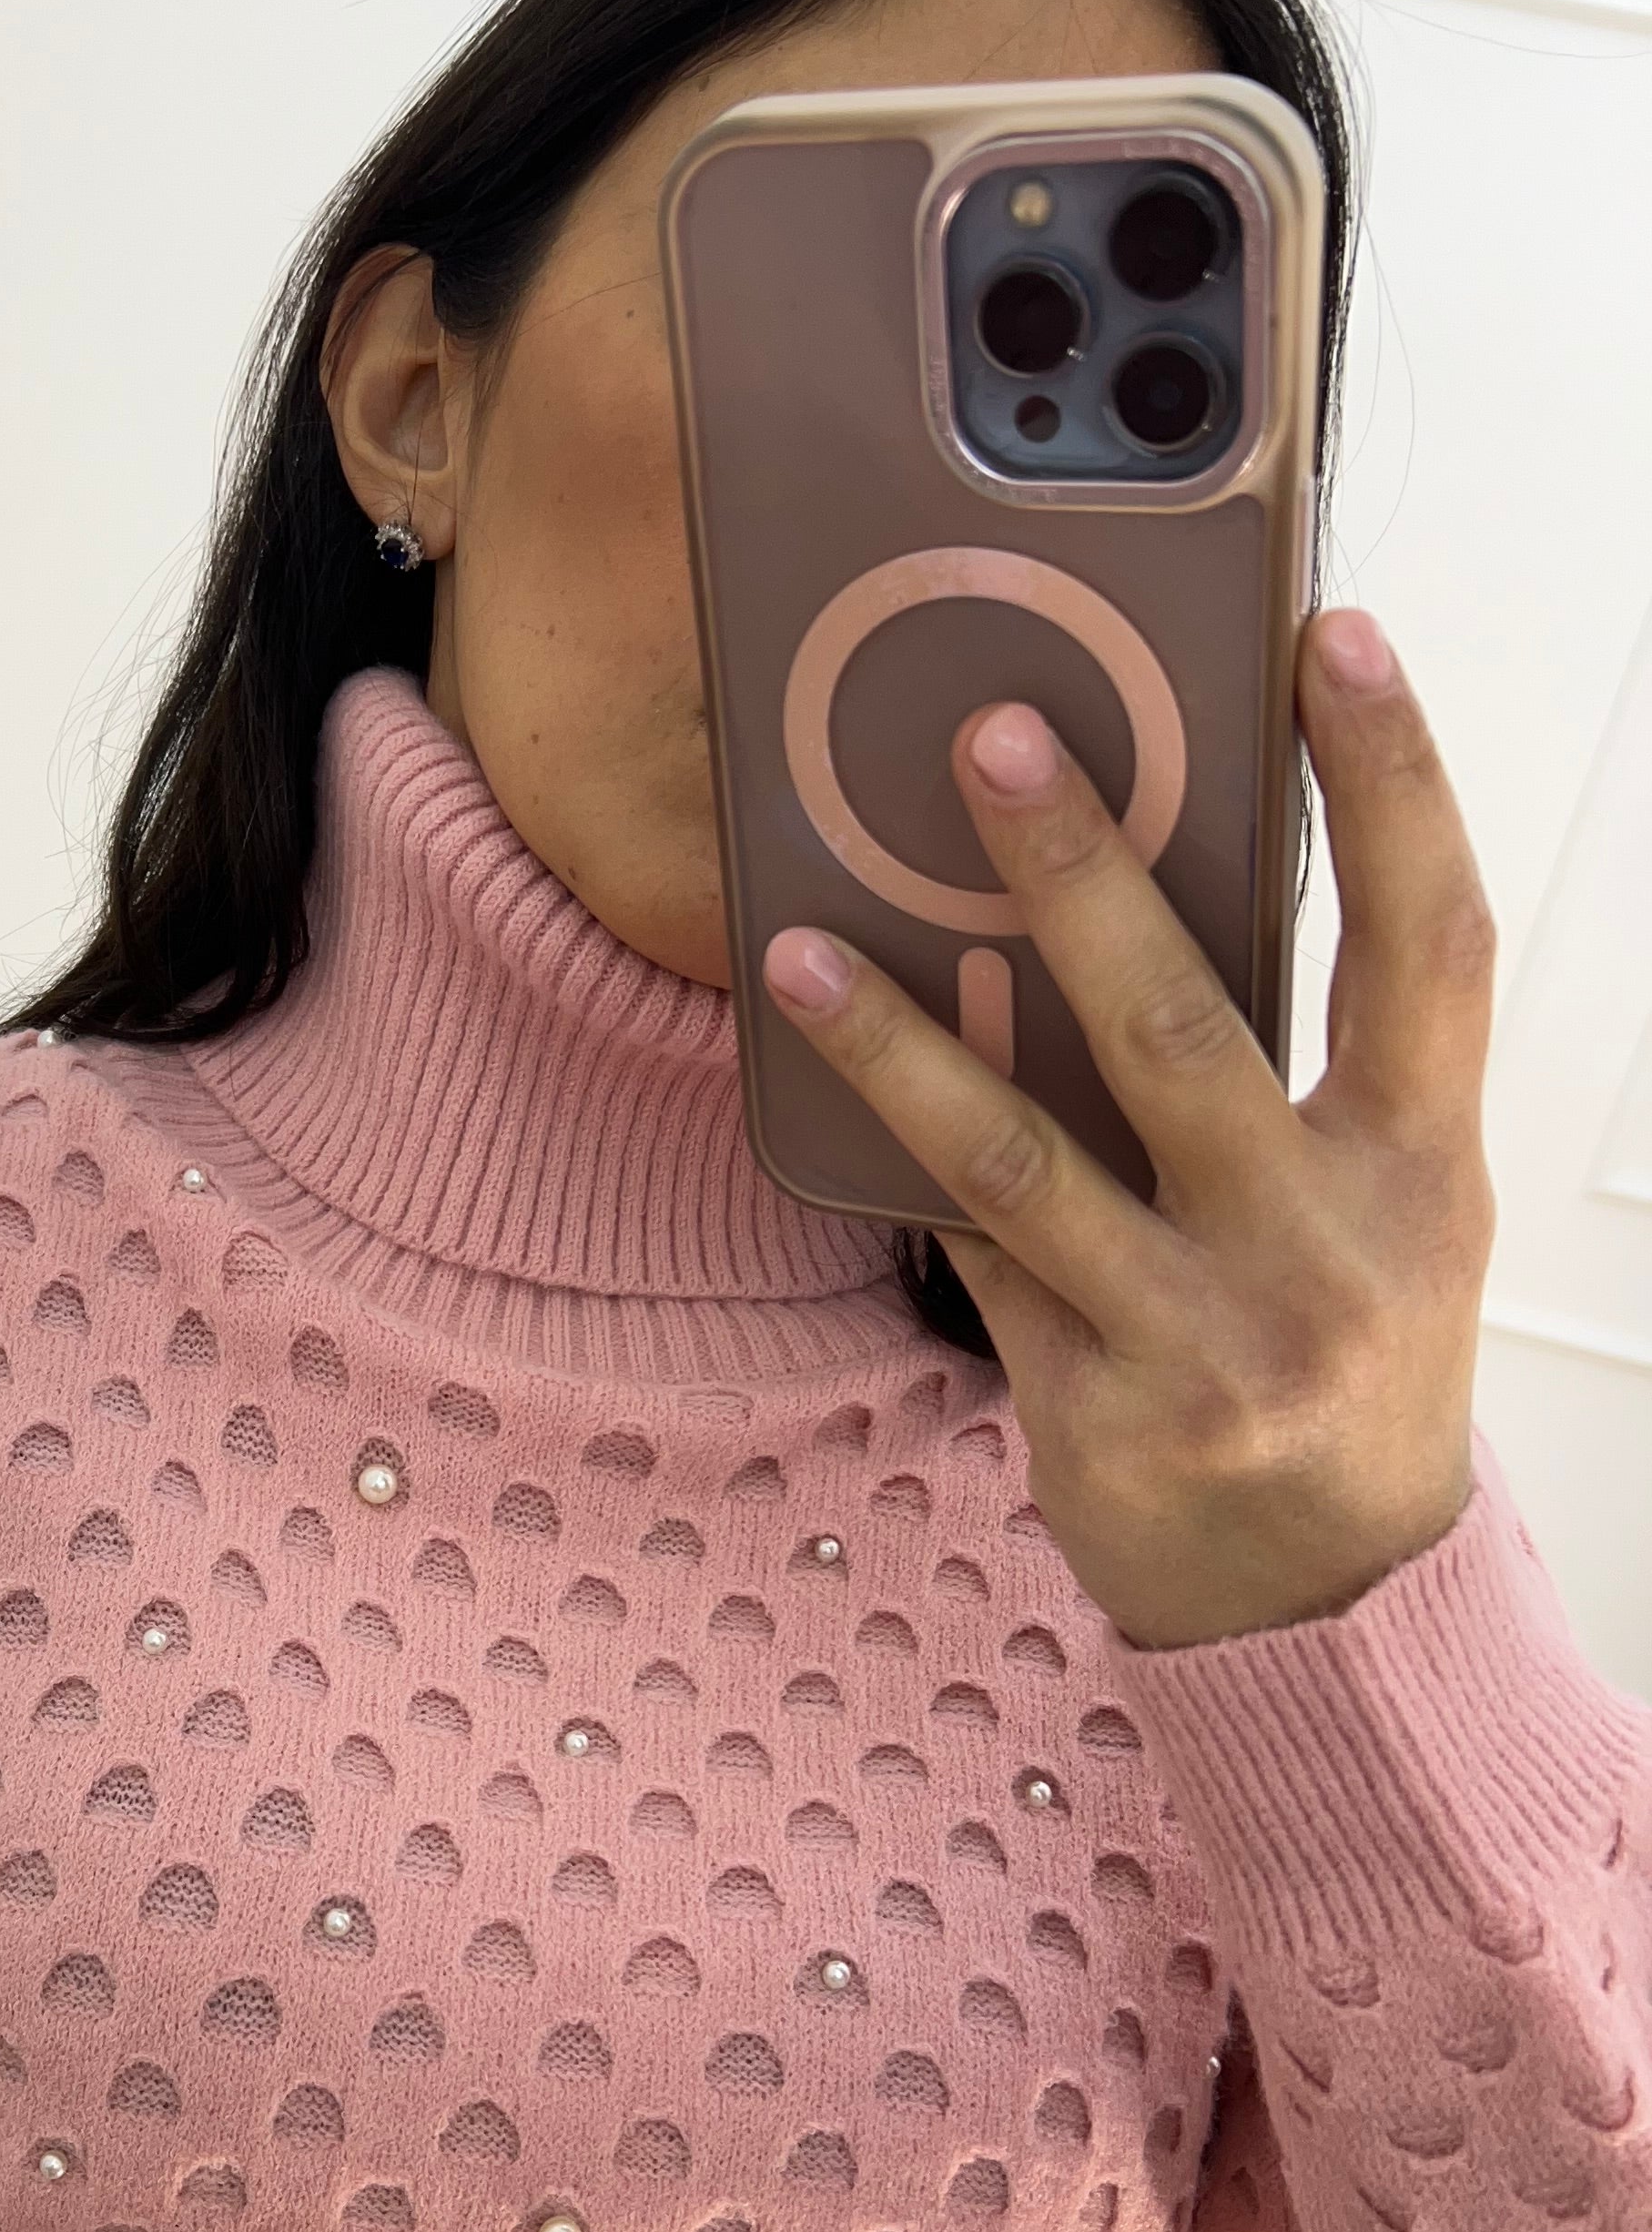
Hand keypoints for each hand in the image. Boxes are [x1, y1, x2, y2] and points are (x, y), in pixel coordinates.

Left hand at [758, 607, 1495, 1651]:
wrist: (1331, 1593)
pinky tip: (816, 1077)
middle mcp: (1322, 1249)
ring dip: (897, 1044)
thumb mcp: (1384, 1204)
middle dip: (1075, 871)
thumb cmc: (1352, 1353)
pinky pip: (974, 1256)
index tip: (1338, 639)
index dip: (1394, 783)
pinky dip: (901, 1164)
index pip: (1430, 940)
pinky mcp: (1094, 1411)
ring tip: (801, 947)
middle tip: (988, 735)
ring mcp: (1203, 1341)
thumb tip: (1154, 878)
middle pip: (1179, 1027)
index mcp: (1423, 1166)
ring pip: (1022, 1158)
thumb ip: (1303, 1067)